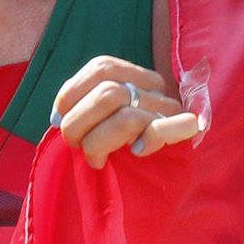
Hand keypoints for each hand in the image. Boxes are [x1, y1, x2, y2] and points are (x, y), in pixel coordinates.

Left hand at [51, 55, 197, 167]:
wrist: (167, 175)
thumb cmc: (125, 143)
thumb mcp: (105, 117)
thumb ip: (85, 106)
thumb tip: (59, 115)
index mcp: (135, 76)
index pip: (102, 67)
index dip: (72, 92)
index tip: (57, 118)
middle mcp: (155, 88)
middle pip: (107, 94)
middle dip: (77, 123)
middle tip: (75, 145)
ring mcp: (171, 109)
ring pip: (126, 118)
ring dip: (98, 143)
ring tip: (95, 159)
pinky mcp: (186, 133)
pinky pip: (159, 131)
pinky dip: (144, 142)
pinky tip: (136, 153)